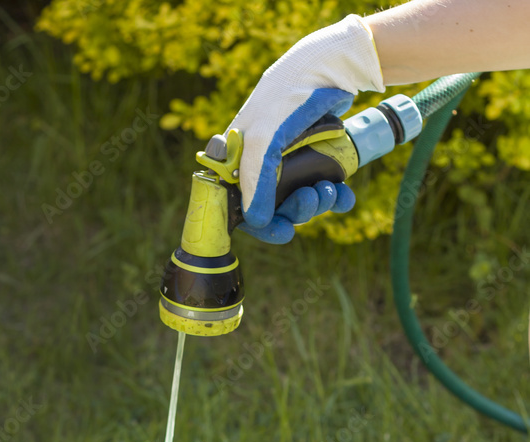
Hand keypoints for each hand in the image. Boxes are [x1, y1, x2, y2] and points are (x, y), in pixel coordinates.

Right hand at [227, 14, 383, 244]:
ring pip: (301, 198)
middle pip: (275, 206)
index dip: (261, 223)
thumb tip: (256, 222)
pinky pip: (324, 187)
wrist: (330, 65)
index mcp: (240, 157)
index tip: (283, 232)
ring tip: (331, 191)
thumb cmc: (287, 98)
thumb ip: (256, 181)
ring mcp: (290, 159)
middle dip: (297, 210)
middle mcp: (261, 160)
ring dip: (318, 203)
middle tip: (313, 199)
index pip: (242, 204)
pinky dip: (336, 196)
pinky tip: (346, 195)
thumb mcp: (264, 140)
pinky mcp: (316, 155)